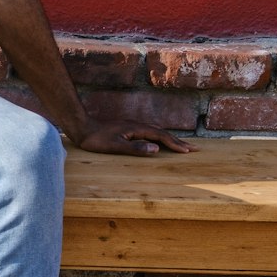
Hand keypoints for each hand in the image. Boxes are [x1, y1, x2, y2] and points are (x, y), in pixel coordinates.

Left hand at [72, 117, 195, 155]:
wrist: (82, 128)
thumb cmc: (96, 139)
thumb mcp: (115, 146)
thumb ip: (135, 148)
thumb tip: (156, 149)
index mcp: (137, 129)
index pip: (161, 136)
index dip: (176, 144)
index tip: (188, 151)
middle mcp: (138, 125)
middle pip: (163, 133)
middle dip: (179, 142)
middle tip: (194, 149)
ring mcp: (133, 126)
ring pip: (157, 132)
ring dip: (171, 139)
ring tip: (182, 146)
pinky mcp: (128, 129)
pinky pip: (150, 133)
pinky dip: (160, 138)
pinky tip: (160, 142)